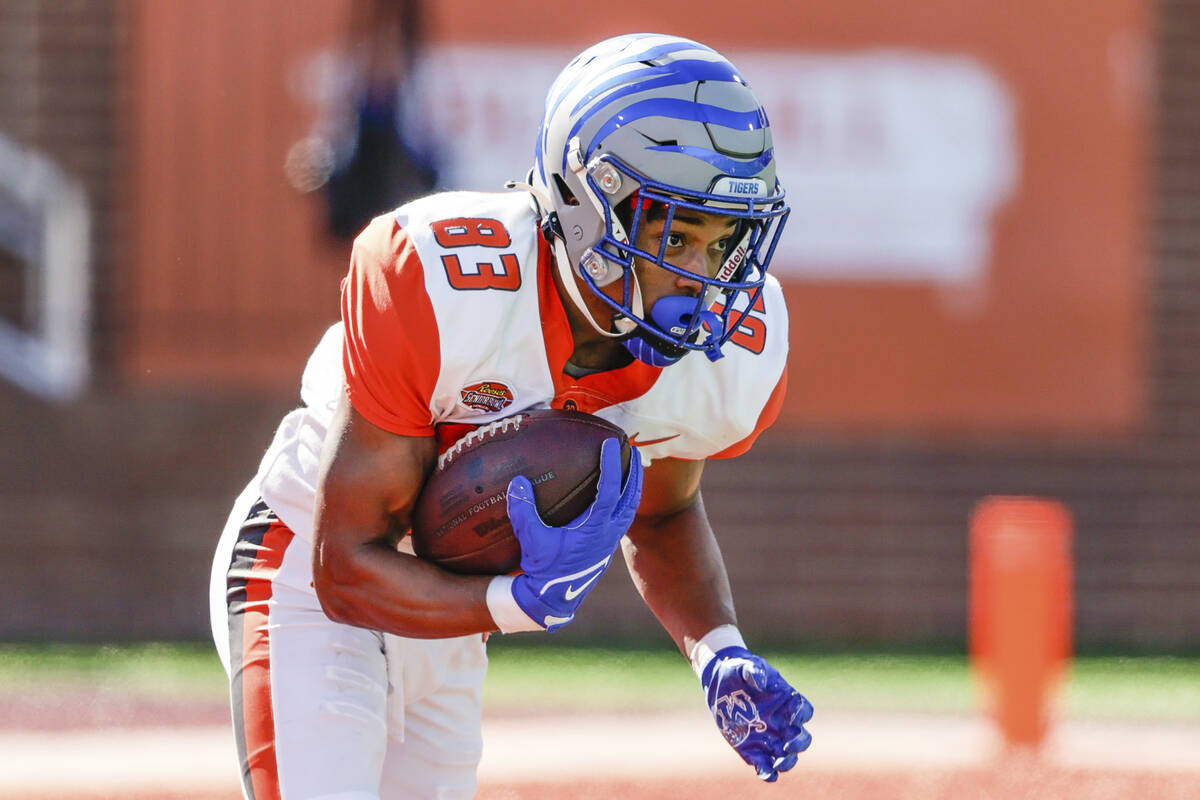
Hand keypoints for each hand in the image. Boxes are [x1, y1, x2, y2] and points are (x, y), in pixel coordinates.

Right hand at [506, 438, 642, 630]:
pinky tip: (618, 494)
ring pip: (631, 508)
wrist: (551, 599)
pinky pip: (624, 518)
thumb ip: (523, 511)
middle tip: (634, 450)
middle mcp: (608, 534)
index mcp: (594, 530)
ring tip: (633, 468)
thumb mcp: (531, 540)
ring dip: (634, 487)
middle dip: (635, 473)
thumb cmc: (542, 570)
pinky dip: (626, 501)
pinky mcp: (607, 546)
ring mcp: (610, 541)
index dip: (612, 465)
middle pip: (632, 497)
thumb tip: (518, 482)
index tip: (612, 445)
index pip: (610, 491)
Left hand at [701, 647, 813, 781]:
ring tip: (778, 765)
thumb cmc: (738, 670)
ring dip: (787, 762)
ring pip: (787, 756)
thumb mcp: (745, 666)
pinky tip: (765, 773)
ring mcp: (769, 736)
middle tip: (788, 746)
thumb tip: (761, 682)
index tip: (795, 715)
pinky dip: (767, 772)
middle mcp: (782, 721)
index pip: (804, 710)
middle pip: (801, 738)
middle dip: (799, 744)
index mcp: (787, 701)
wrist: (720, 680)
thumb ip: (754, 671)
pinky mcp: (753, 748)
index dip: (802, 714)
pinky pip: (765, 764)